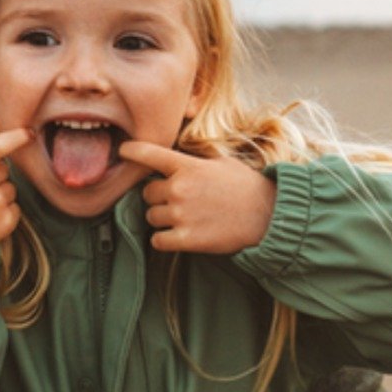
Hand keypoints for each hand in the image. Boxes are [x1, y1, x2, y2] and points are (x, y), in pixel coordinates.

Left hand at [119, 140, 276, 253]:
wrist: (269, 216)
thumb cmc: (247, 187)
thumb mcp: (222, 162)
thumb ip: (196, 159)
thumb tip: (180, 154)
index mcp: (188, 166)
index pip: (149, 154)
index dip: (132, 151)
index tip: (123, 151)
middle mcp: (180, 189)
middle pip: (148, 193)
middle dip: (159, 197)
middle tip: (178, 201)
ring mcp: (182, 215)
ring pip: (151, 217)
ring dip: (162, 219)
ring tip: (184, 218)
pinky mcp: (187, 239)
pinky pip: (158, 240)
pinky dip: (164, 239)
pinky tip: (178, 236)